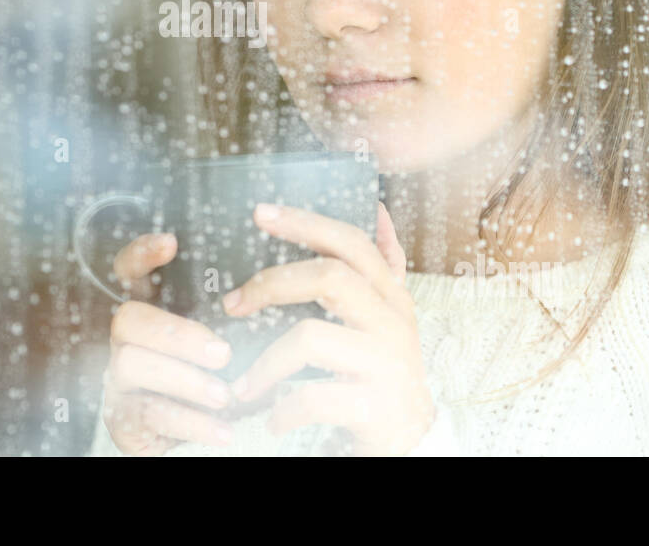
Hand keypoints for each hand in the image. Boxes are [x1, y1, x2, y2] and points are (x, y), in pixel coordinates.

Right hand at [99, 232, 236, 454]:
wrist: (191, 439)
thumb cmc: (209, 380)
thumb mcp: (217, 346)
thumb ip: (227, 321)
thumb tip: (266, 301)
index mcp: (148, 312)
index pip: (128, 272)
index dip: (141, 254)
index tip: (170, 243)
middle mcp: (124, 341)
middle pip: (128, 318)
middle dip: (175, 332)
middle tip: (222, 352)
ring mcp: (117, 379)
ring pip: (132, 364)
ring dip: (185, 379)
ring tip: (224, 395)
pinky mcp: (122, 418)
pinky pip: (149, 414)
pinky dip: (191, 423)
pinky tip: (222, 430)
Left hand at [221, 202, 435, 455]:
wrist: (414, 440)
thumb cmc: (382, 370)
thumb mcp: (388, 315)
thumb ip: (380, 267)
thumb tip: (376, 209)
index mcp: (390, 294)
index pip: (350, 243)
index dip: (305, 223)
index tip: (261, 213)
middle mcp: (394, 321)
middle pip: (330, 277)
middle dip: (272, 283)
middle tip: (233, 302)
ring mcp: (388, 363)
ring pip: (310, 338)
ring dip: (265, 364)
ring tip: (244, 385)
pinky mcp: (376, 406)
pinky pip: (312, 396)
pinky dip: (282, 409)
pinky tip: (274, 419)